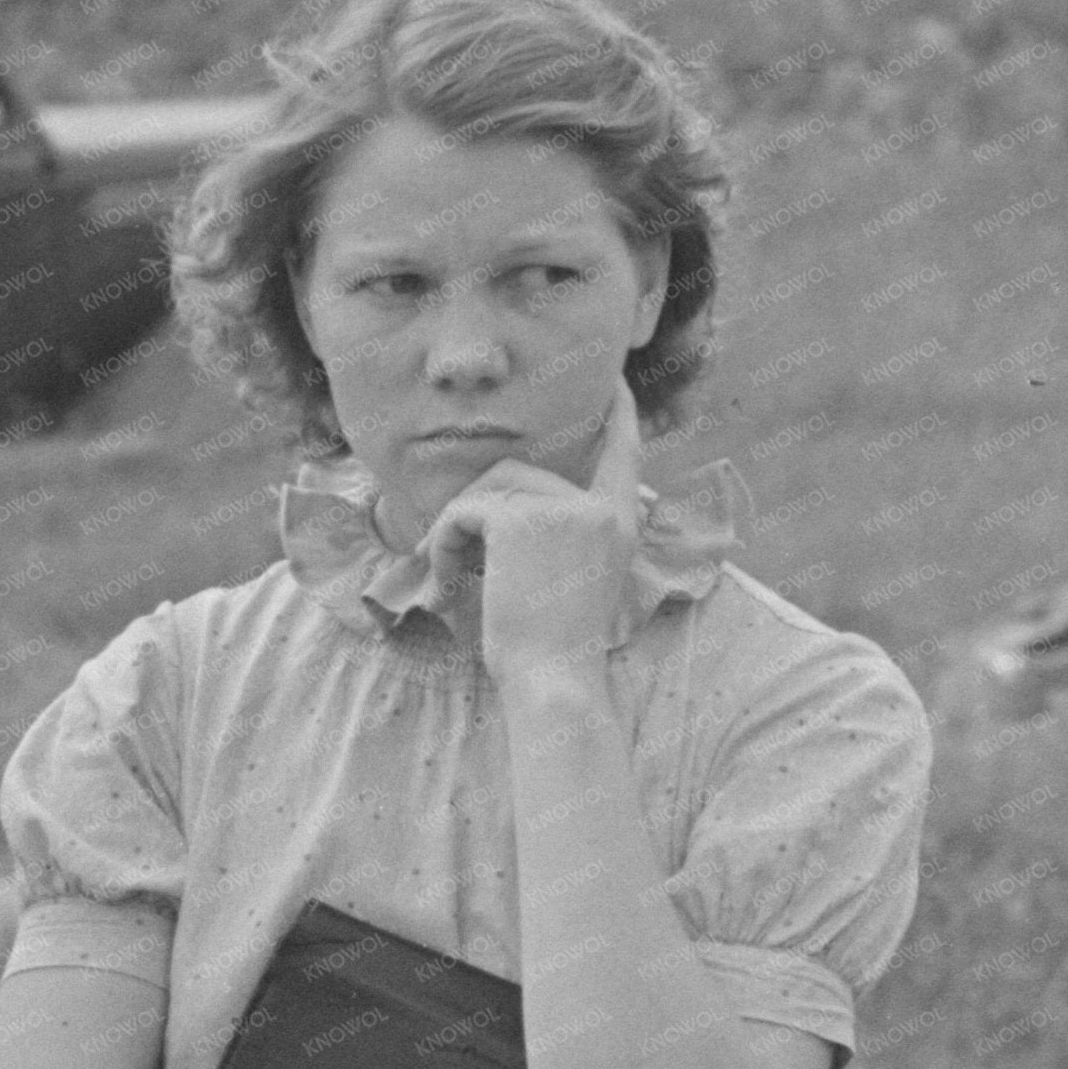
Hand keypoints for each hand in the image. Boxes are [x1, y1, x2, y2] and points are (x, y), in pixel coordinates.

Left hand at [424, 386, 644, 679]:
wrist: (553, 683)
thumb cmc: (553, 649)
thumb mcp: (572, 581)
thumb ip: (561, 535)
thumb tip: (508, 502)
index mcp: (619, 525)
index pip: (625, 455)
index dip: (621, 417)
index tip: (617, 385)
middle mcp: (600, 509)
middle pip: (520, 474)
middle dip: (477, 511)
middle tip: (452, 560)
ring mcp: (564, 509)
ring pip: (487, 491)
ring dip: (454, 531)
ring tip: (448, 577)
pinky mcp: (521, 518)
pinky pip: (465, 510)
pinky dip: (442, 542)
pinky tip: (445, 581)